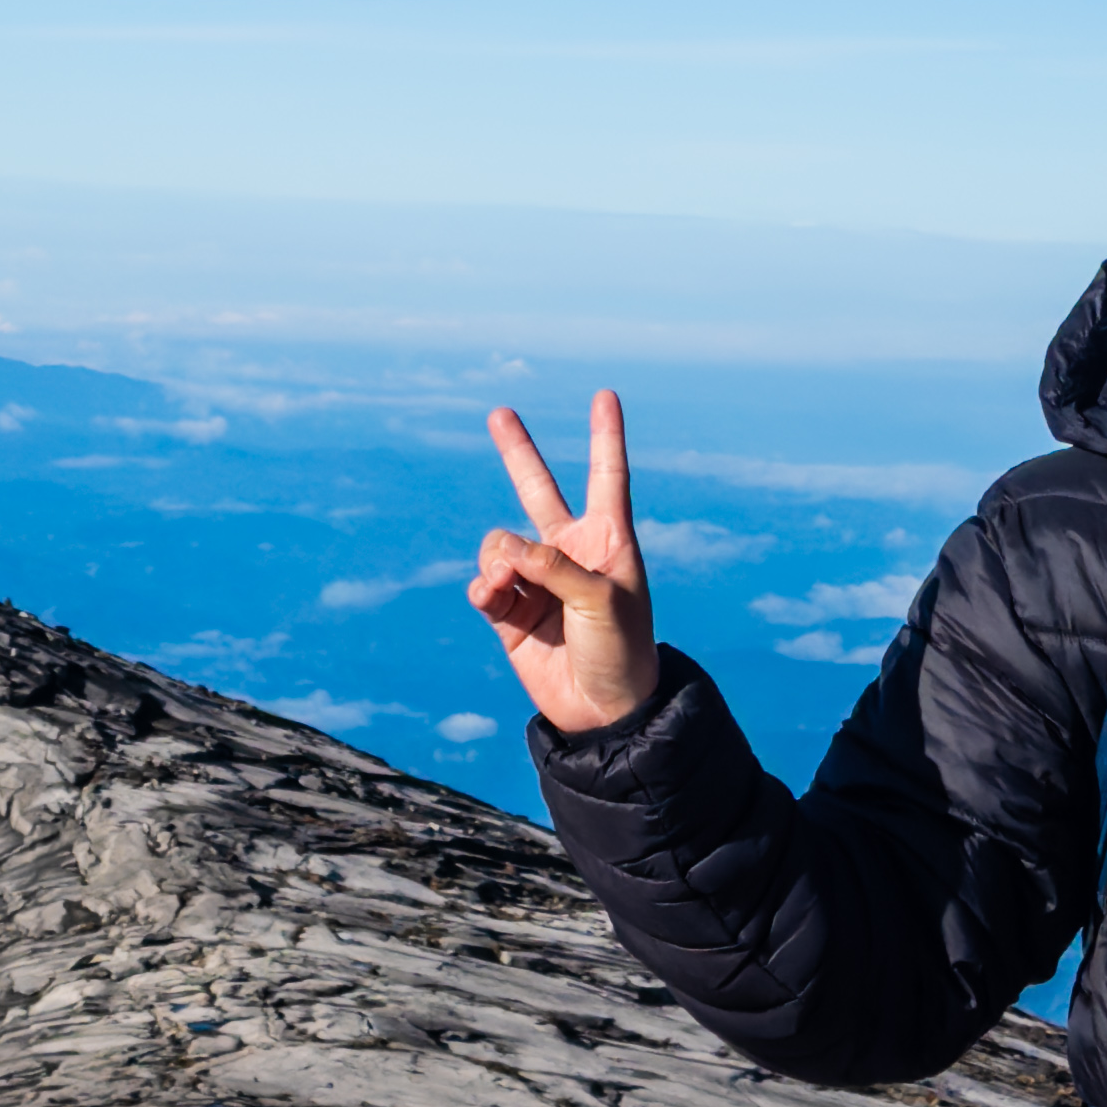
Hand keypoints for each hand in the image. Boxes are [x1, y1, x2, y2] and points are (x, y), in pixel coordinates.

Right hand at [475, 390, 659, 742]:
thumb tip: (502, 551)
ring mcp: (536, 580)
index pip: (606, 476)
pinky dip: (484, 586)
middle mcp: (569, 551)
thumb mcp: (602, 601)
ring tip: (508, 585)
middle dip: (518, 452)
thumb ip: (553, 565)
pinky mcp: (509, 611)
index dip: (605, 436)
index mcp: (608, 540)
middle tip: (500, 413)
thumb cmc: (622, 650)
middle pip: (538, 488)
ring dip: (498, 559)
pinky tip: (493, 597)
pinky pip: (484, 582)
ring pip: (499, 543)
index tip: (606, 396)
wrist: (604, 711)